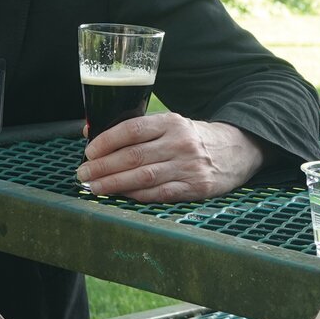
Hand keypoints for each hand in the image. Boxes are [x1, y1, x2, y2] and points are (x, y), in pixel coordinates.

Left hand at [76, 115, 264, 200]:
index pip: (132, 129)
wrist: (237, 150)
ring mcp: (189, 166)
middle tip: (83, 174)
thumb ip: (135, 130)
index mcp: (171, 122)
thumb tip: (89, 130)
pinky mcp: (196, 187)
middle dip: (103, 167)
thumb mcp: (169, 125)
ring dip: (114, 184)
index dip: (106, 141)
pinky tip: (121, 196)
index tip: (88, 152)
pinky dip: (137, 195)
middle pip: (134, 156)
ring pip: (144, 177)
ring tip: (94, 188)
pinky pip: (160, 194)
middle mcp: (180, 142)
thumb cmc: (192, 138)